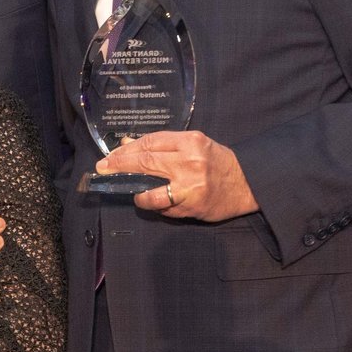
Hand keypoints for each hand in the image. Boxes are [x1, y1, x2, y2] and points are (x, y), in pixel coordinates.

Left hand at [98, 130, 258, 221]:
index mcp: (191, 142)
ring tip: (132, 193)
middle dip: (119, 166)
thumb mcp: (194, 145)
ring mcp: (191, 187)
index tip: (109, 156)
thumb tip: (128, 144)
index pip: (150, 143)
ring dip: (136, 193)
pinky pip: (164, 209)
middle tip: (103, 169)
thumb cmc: (217, 162)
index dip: (126, 150)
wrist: (248, 183)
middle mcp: (190, 162)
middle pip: (145, 162)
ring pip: (151, 193)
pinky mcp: (192, 206)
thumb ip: (164, 145)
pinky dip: (155, 206)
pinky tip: (153, 203)